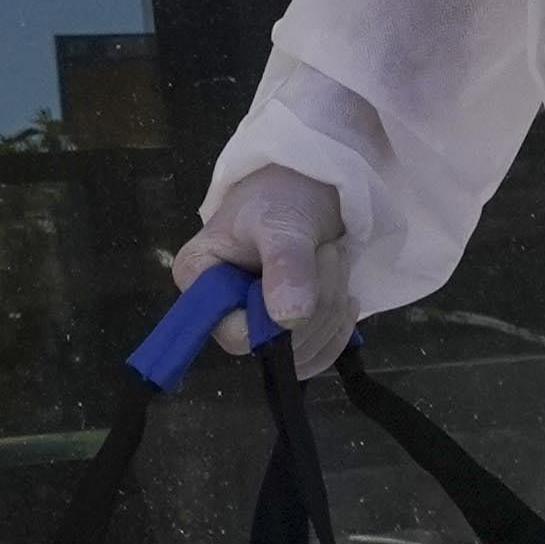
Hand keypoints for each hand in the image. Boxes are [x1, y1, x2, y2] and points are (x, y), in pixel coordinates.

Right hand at [195, 162, 349, 368]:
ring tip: (335, 260)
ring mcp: (253, 327)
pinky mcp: (285, 336)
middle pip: (271, 347)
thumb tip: (288, 320)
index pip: (234, 332)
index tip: (305, 271)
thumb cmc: (283, 194)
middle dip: (316, 304)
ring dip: (332, 311)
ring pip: (299, 355)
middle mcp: (218, 313)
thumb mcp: (282, 220)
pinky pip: (315, 356)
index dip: (276, 318)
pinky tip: (345, 295)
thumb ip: (284, 264)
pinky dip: (338, 329)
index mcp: (199, 281)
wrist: (308, 187)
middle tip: (331, 251)